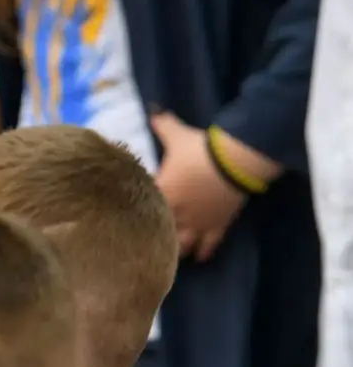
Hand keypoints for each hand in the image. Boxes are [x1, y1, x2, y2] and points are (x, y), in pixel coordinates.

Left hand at [150, 112, 245, 261]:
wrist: (235, 161)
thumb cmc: (200, 148)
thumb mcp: (177, 135)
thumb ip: (162, 124)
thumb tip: (152, 109)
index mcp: (160, 194)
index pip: (140, 206)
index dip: (136, 207)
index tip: (131, 210)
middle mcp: (174, 215)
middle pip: (158, 232)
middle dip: (154, 233)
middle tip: (147, 237)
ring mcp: (196, 224)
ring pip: (181, 245)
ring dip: (176, 248)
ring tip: (170, 251)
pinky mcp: (217, 228)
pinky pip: (209, 246)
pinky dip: (204, 252)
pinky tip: (200, 257)